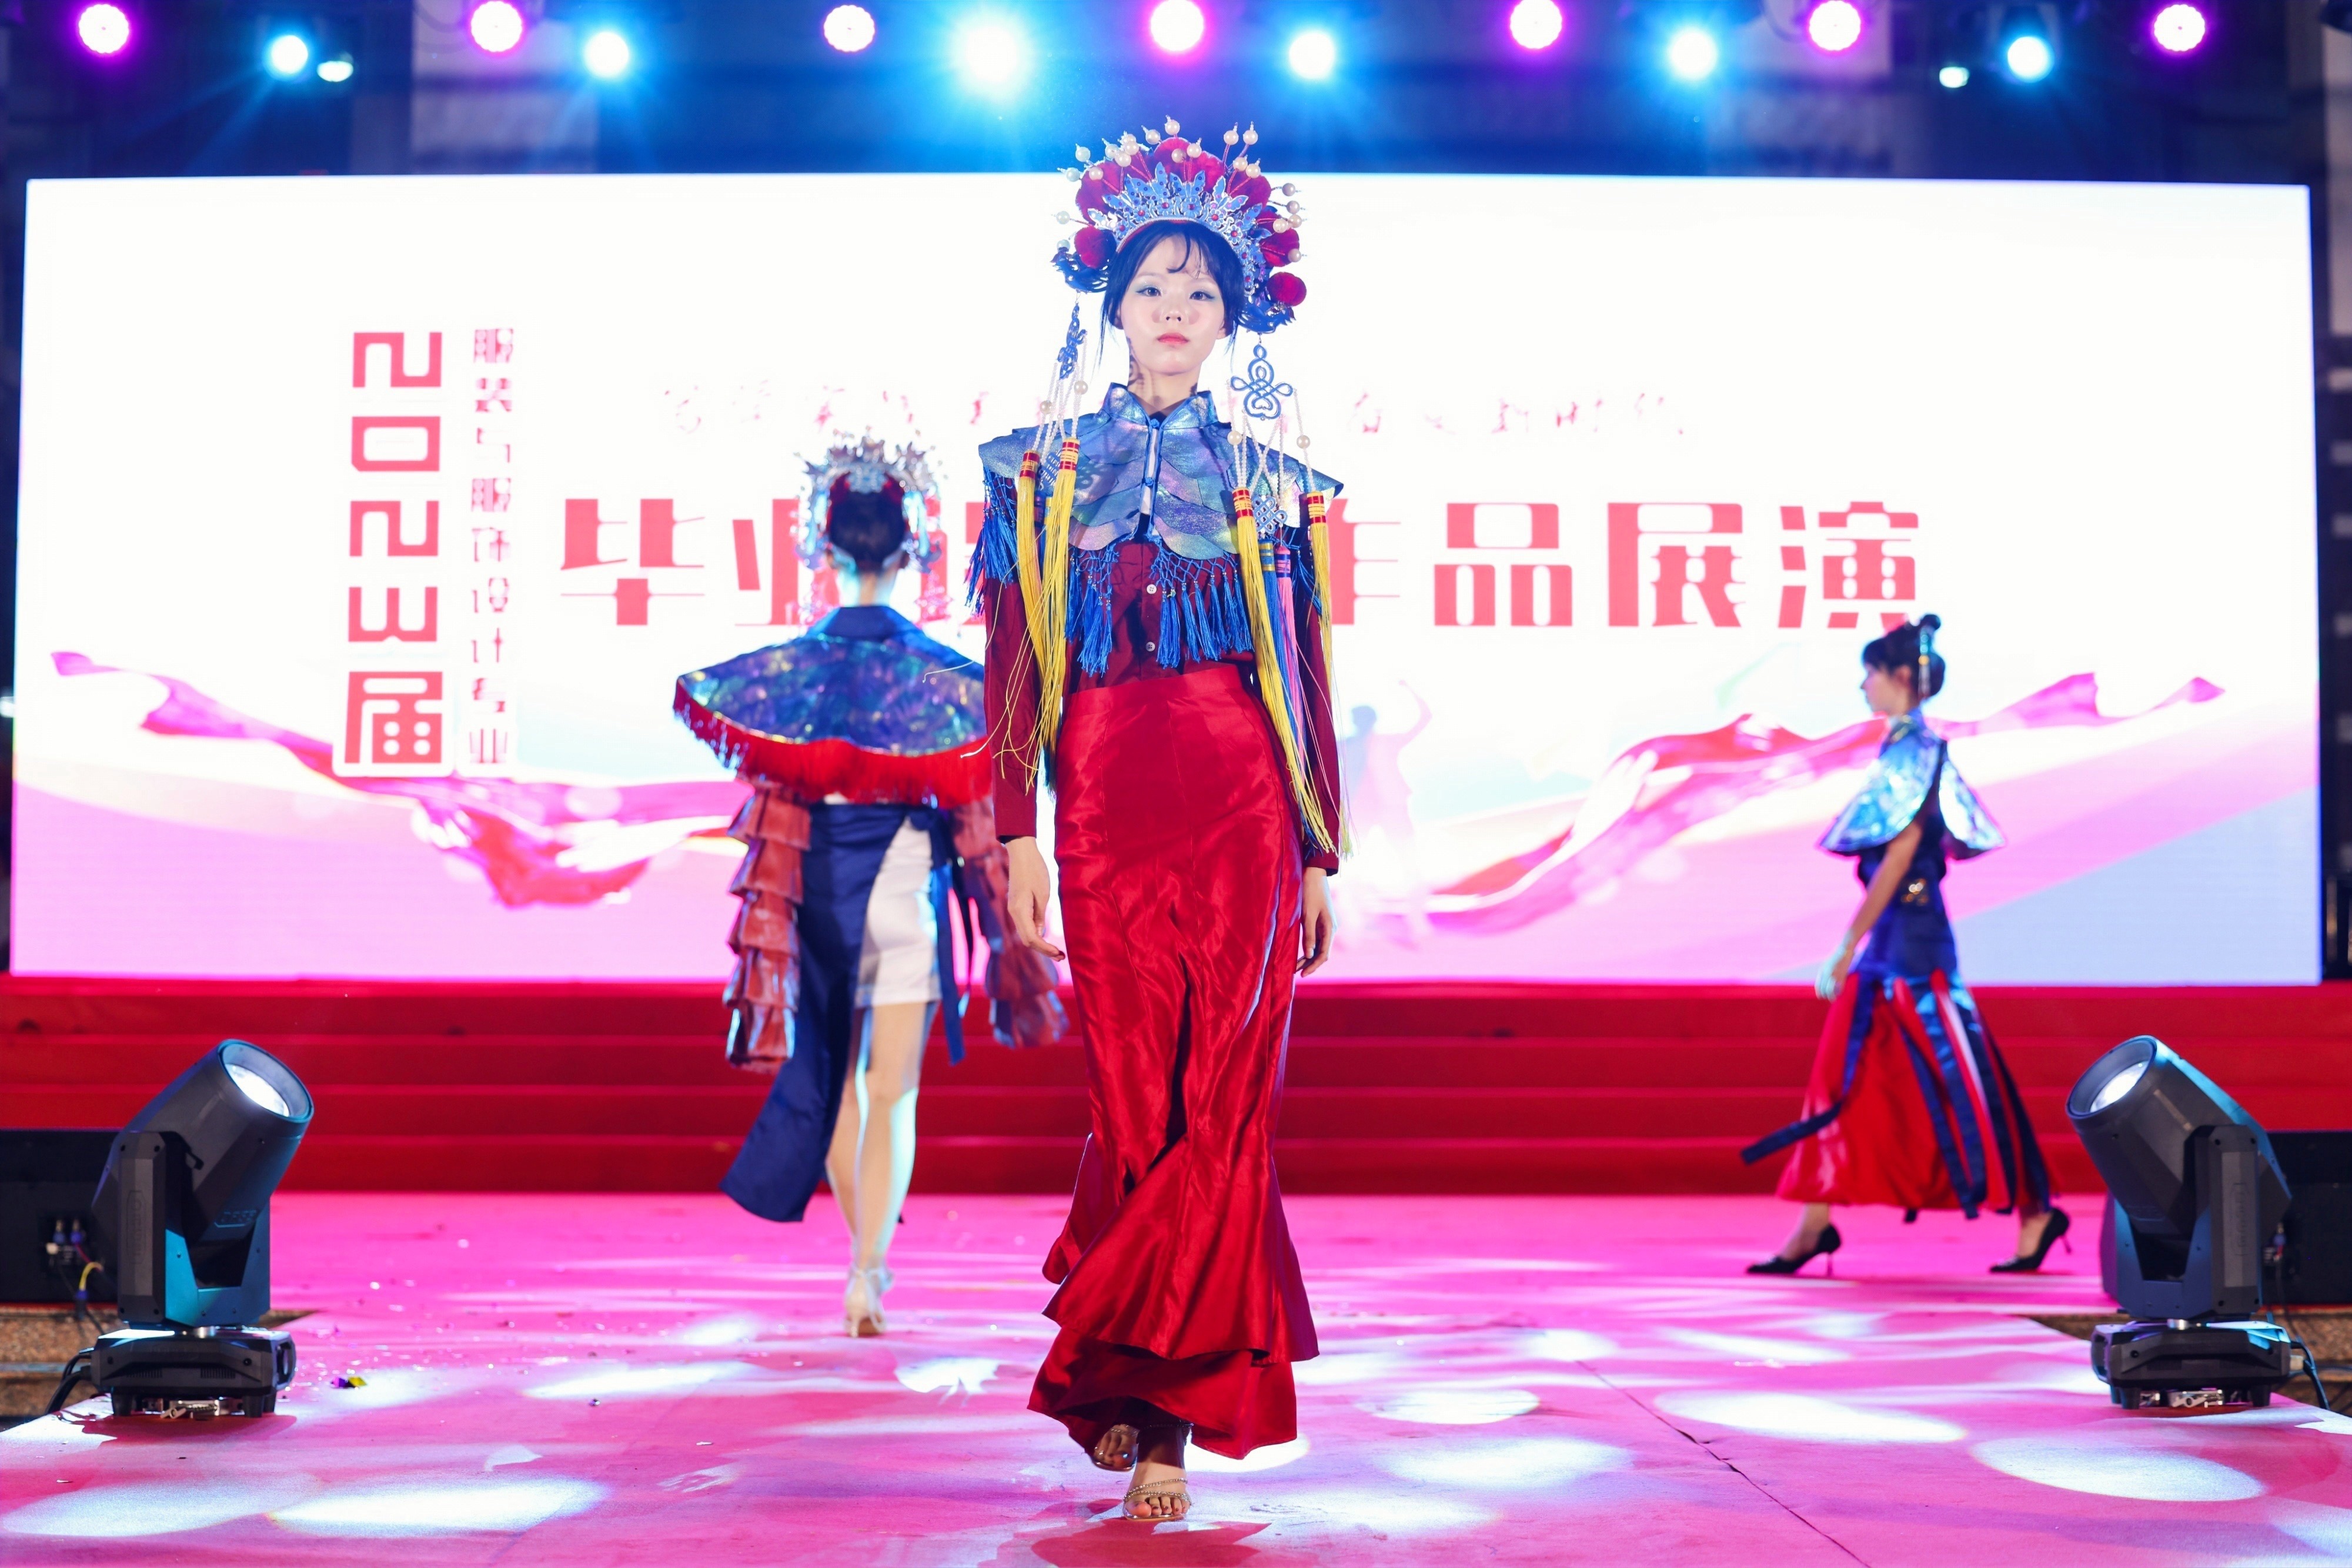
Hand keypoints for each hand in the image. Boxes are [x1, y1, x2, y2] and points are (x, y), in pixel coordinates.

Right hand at [1004, 838, 1064, 961]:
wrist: (1022, 853)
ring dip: (1040, 944)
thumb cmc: (1034, 870)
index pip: (1031, 939)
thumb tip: (1040, 932)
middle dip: (1043, 950)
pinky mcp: (1018, 906)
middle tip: (1061, 956)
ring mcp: (1014, 910)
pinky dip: (1036, 935)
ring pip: (1025, 934)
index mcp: (1020, 911)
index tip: (1059, 953)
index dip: (1045, 949)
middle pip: (1027, 940)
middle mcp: (1014, 913)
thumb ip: (1040, 915)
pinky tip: (1047, 938)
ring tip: (1056, 951)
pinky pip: (1025, 925)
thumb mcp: (1043, 894)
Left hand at [1299, 868, 1333, 975]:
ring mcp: (1326, 926)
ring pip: (1319, 947)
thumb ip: (1308, 935)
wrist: (1314, 874)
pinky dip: (1309, 948)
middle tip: (1296, 974)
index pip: (1323, 954)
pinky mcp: (1321, 922)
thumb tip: (1309, 955)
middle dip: (1310, 964)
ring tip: (1296, 967)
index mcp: (1330, 928)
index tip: (1302, 974)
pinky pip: (1316, 939)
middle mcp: (1331, 929)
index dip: (1313, 966)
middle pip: (1322, 953)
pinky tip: (1301, 953)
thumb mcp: (1307, 914)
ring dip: (1308, 957)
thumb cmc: (1310, 892)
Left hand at [1815, 940, 1853, 1000]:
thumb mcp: (1828, 963)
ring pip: (1830, 989)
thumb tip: (1825, 979)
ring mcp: (1834, 973)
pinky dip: (1839, 991)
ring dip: (1831, 995)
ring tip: (1832, 999)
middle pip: (1823, 988)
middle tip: (1827, 998)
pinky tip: (1839, 994)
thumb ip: (1826, 971)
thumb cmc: (1836, 956)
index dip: (1819, 991)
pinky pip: (1840, 986)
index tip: (1820, 996)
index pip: (1818, 984)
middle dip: (1824, 995)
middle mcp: (1826, 972)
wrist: (1844, 948)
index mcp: (1822, 970)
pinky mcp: (1842, 974)